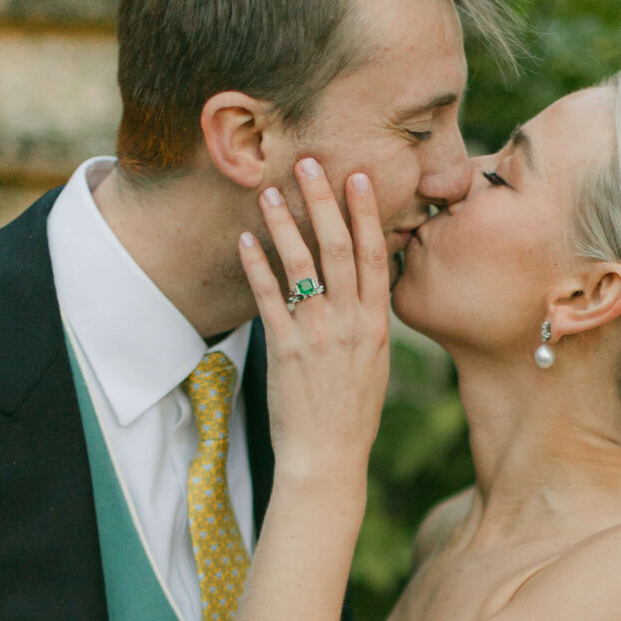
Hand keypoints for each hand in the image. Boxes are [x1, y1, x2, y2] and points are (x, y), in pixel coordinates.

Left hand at [238, 160, 390, 474]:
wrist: (329, 457)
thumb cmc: (351, 415)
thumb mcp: (372, 365)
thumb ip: (366, 324)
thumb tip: (361, 292)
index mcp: (376, 325)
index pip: (374, 256)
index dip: (366, 214)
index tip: (358, 178)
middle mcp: (350, 323)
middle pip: (339, 248)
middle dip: (323, 201)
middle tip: (310, 162)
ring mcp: (318, 334)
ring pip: (302, 266)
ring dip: (285, 223)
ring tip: (269, 191)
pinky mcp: (286, 349)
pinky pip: (269, 297)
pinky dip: (256, 265)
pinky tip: (245, 239)